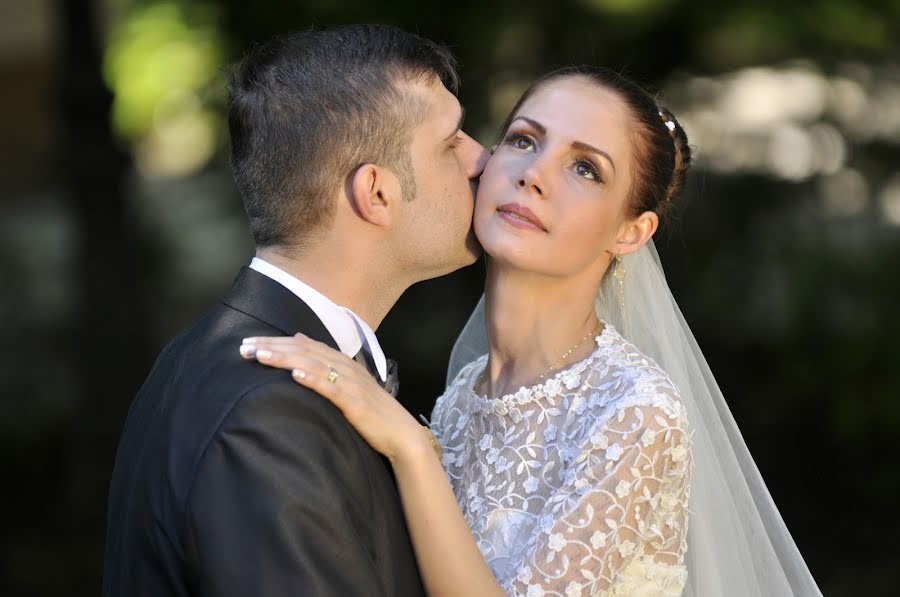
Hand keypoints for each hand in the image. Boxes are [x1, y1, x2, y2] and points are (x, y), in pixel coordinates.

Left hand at [240, 334, 430, 462]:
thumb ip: (324, 360)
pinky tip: (295, 374)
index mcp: (342, 361)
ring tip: (260, 356)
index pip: (303, 345)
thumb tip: (299, 340)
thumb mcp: (347, 381)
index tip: (249, 342)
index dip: (276, 341)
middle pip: (303, 351)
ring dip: (285, 358)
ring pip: (313, 364)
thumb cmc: (372, 411)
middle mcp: (345, 367)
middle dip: (272, 347)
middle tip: (244, 347)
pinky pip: (330, 387)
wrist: (400, 432)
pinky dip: (312, 379)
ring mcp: (350, 383)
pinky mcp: (353, 402)